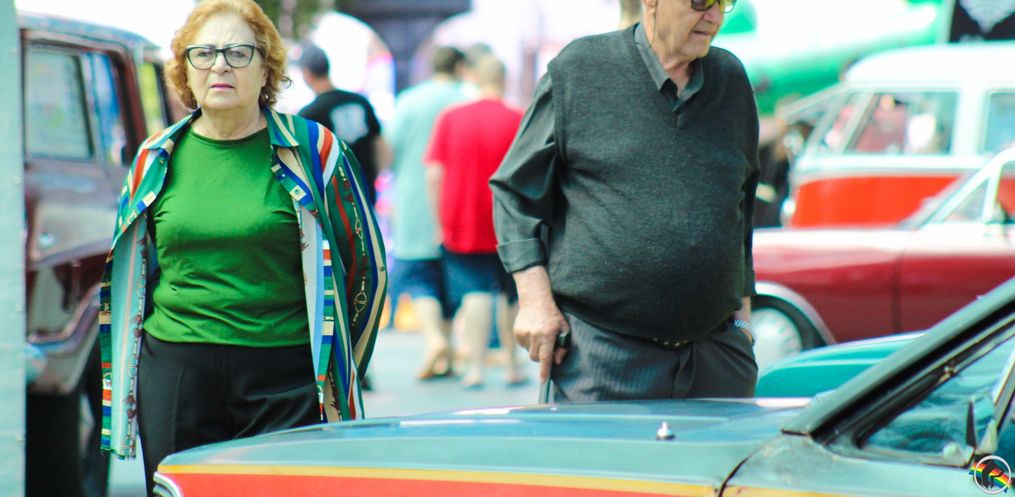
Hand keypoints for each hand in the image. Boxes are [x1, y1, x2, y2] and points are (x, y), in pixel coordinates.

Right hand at [512, 266, 569, 382]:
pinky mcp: (517, 333)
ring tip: (539, 336)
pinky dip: (528, 343)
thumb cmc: (552, 315)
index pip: (545, 357)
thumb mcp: (563, 329)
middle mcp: (534, 336)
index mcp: (547, 335)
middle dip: (541, 357)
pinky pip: (523, 346)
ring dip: (535, 349)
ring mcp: (523, 334)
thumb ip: (562, 347)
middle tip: (546, 347)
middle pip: (536, 358)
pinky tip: (532, 332)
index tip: (543, 380)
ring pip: (529, 352)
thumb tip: (557, 361)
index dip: (545, 370)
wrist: (535, 300)